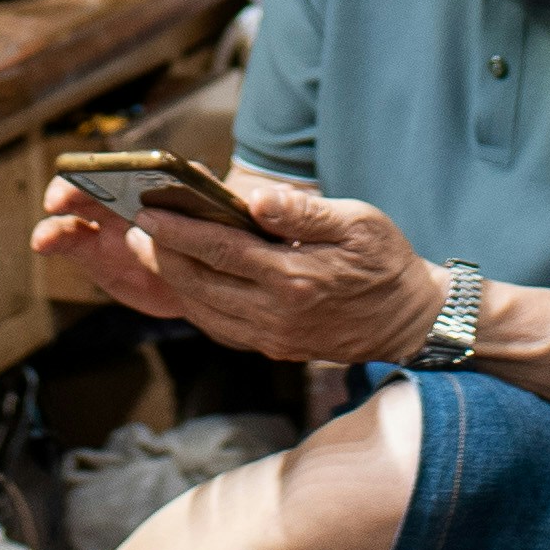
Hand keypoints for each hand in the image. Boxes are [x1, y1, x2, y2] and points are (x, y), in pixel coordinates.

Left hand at [53, 173, 444, 366]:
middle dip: (163, 256)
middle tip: (138, 229)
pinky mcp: (275, 349)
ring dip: (174, 281)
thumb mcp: (359, 221)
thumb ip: (303, 212)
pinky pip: (221, 328)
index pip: (220, 252)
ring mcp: (274, 338)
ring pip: (205, 310)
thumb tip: (255, 199)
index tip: (146, 212)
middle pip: (201, 284)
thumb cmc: (385, 261)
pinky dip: (197, 305)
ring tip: (154, 251)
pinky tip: (188, 282)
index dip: (178, 231)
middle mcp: (277, 315)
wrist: (410, 320)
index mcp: (295, 279)